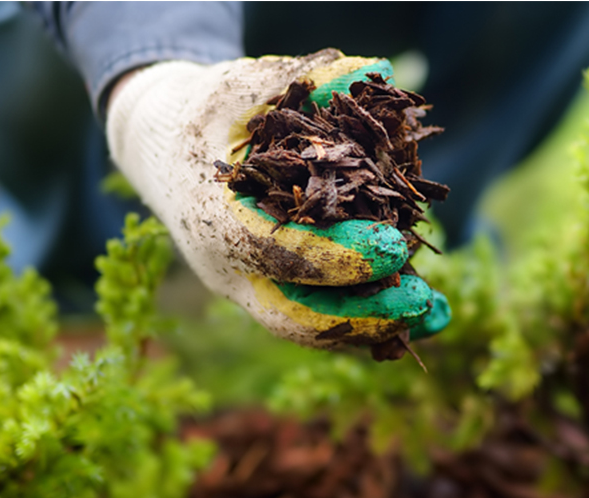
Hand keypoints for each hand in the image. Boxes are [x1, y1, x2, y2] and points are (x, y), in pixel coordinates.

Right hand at [107, 50, 449, 349]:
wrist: (161, 151)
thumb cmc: (202, 115)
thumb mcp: (239, 87)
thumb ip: (301, 80)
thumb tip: (377, 72)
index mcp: (214, 221)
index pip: (277, 253)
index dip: (337, 257)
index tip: (396, 248)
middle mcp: (226, 268)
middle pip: (294, 315)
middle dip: (362, 317)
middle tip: (424, 304)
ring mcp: (243, 287)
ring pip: (307, 326)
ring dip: (372, 327)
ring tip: (434, 316)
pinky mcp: (262, 289)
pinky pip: (312, 316)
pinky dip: (361, 319)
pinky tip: (409, 310)